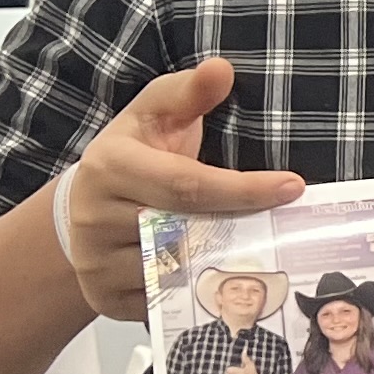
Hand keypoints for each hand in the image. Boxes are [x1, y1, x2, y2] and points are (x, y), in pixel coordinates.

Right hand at [59, 57, 305, 321]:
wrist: (80, 207)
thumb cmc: (133, 154)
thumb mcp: (154, 114)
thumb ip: (188, 93)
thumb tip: (221, 69)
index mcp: (109, 165)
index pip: (187, 184)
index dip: (243, 188)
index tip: (293, 187)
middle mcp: (95, 217)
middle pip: (186, 231)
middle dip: (240, 229)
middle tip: (285, 225)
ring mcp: (97, 263)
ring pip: (177, 273)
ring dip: (221, 263)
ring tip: (257, 252)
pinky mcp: (103, 299)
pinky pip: (163, 304)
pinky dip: (196, 293)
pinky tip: (221, 276)